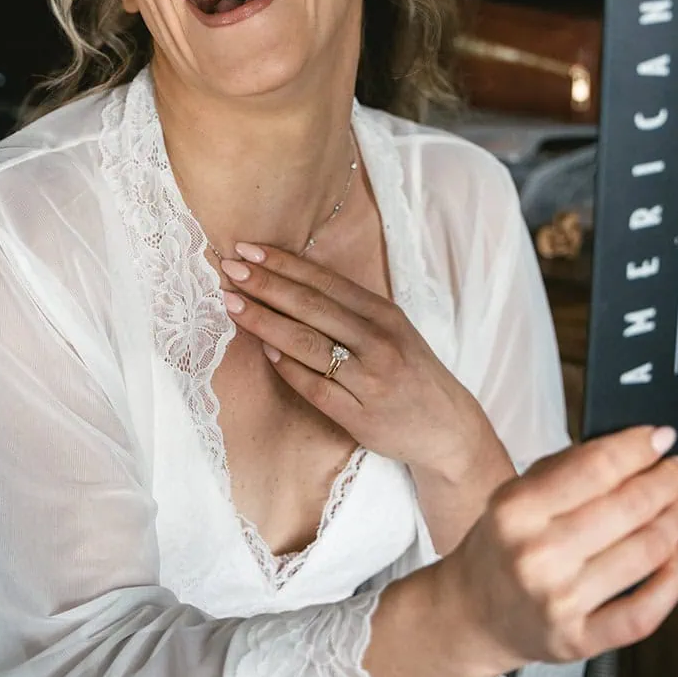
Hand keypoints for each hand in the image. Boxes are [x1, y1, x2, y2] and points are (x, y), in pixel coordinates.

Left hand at [217, 242, 494, 478]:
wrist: (448, 428)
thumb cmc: (410, 371)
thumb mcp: (391, 329)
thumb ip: (350, 309)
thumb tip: (290, 283)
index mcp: (384, 313)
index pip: (324, 281)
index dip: (284, 264)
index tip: (248, 249)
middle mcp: (377, 341)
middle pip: (311, 307)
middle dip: (266, 285)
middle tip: (229, 268)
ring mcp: (367, 379)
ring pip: (306, 344)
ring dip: (265, 321)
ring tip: (231, 303)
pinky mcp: (358, 415)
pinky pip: (312, 386)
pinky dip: (284, 366)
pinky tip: (261, 348)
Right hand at [448, 424, 677, 674]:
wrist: (473, 613)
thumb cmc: (501, 547)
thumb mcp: (516, 495)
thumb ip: (568, 470)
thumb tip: (634, 449)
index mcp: (517, 509)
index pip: (594, 468)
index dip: (638, 449)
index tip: (664, 438)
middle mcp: (538, 555)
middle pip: (627, 508)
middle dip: (669, 481)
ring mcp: (561, 601)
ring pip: (644, 553)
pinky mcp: (580, 640)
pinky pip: (644, 612)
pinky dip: (674, 580)